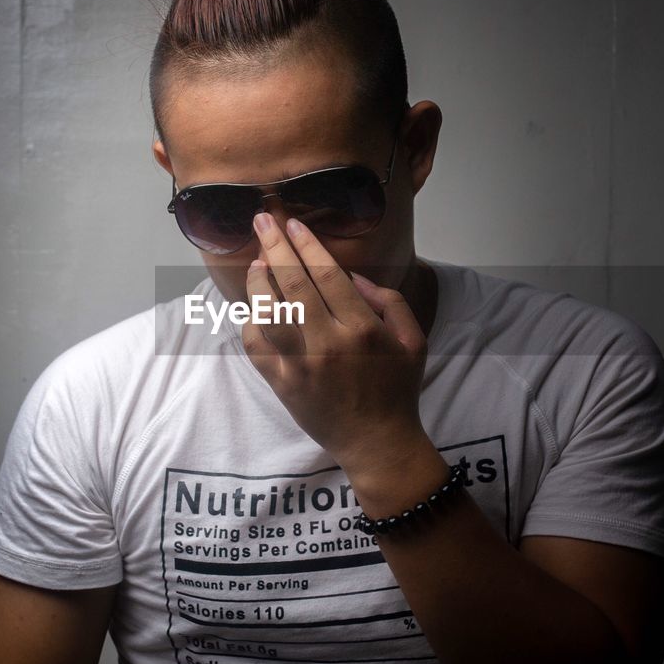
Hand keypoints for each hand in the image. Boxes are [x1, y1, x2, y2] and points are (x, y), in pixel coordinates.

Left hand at [241, 212, 429, 473]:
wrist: (376, 443)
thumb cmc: (397, 389)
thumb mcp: (413, 341)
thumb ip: (390, 301)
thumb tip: (352, 277)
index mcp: (363, 330)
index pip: (327, 275)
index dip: (307, 245)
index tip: (293, 224)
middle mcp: (329, 344)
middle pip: (293, 284)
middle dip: (275, 246)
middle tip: (262, 220)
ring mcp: (300, 366)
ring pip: (268, 312)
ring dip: (257, 281)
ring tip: (255, 261)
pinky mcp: (281, 385)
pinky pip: (256, 346)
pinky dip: (250, 321)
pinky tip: (254, 305)